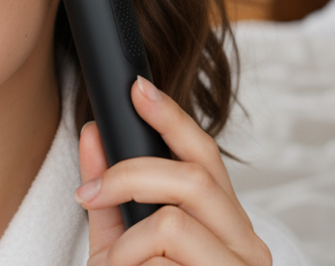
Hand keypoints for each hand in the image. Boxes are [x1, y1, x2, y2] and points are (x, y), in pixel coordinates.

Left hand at [75, 76, 272, 264]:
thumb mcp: (118, 247)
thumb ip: (108, 194)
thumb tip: (94, 133)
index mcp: (225, 226)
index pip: (206, 157)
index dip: (172, 117)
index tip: (136, 86)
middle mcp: (246, 248)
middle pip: (193, 179)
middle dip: (130, 175)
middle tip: (88, 192)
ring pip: (174, 224)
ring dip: (128, 244)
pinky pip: (163, 264)